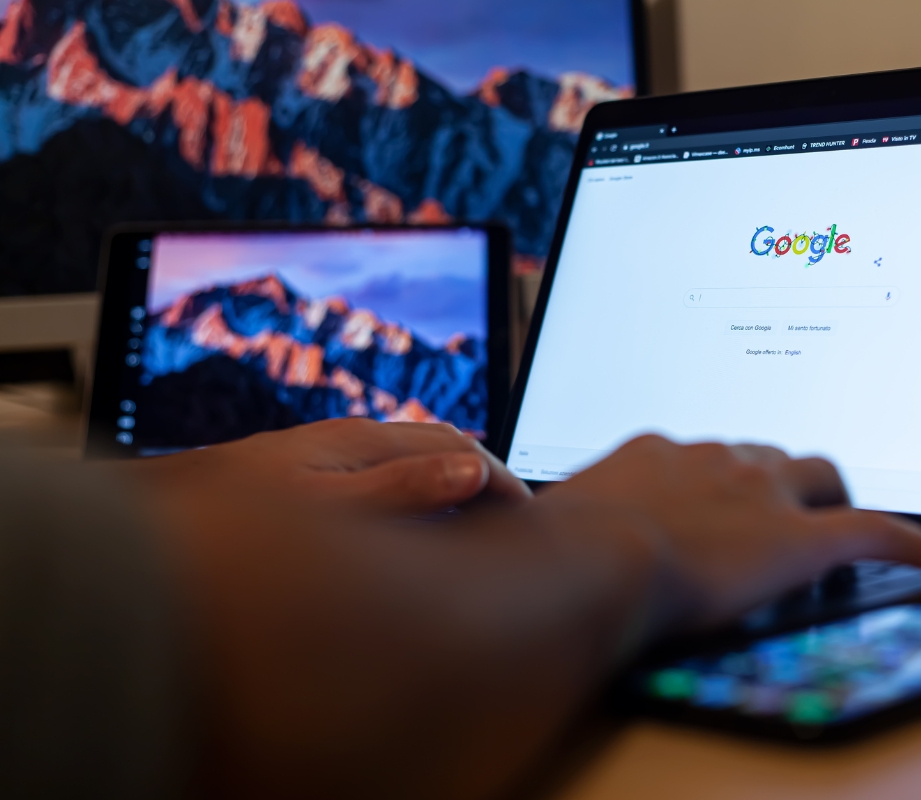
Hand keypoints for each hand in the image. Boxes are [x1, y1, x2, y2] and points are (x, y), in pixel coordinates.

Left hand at [125, 419, 531, 515]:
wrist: (160, 520)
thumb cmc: (237, 518)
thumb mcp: (330, 511)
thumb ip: (401, 490)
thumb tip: (470, 474)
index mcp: (362, 442)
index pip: (459, 447)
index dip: (502, 480)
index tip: (528, 516)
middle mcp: (349, 443)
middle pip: (440, 451)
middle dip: (483, 481)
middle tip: (512, 528)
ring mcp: (331, 460)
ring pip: (412, 468)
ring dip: (449, 494)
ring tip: (472, 534)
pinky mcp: (314, 481)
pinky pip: (385, 485)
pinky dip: (416, 505)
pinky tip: (408, 536)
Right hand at [547, 435, 920, 629]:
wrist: (591, 560)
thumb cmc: (560, 546)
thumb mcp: (559, 520)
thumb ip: (573, 517)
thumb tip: (543, 530)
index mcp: (660, 453)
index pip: (707, 454)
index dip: (723, 477)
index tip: (722, 495)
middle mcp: (716, 459)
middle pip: (768, 455)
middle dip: (778, 477)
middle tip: (780, 508)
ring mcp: (761, 493)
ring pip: (818, 474)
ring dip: (828, 495)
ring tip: (837, 519)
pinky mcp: (799, 539)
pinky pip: (871, 531)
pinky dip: (904, 539)